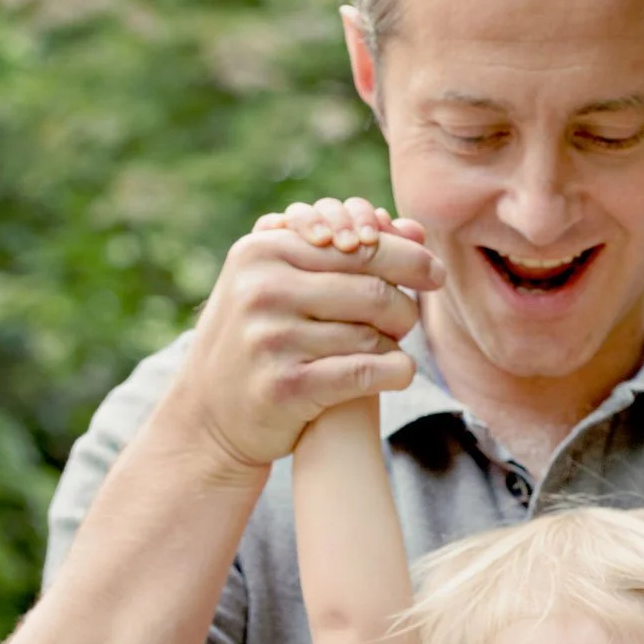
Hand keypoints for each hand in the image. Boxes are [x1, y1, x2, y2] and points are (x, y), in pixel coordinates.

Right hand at [173, 196, 443, 469]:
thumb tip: (416, 228)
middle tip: (407, 320)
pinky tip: (399, 373)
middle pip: (374, 291)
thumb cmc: (261, 336)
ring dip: (395, 344)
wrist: (209, 414)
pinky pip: (367, 372)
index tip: (435, 273)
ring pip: (374, 335)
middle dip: (404, 307)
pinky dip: (396, 372)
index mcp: (263, 250)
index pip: (359, 244)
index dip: (409, 258)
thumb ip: (344, 251)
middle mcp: (262, 290)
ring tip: (387, 348)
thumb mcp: (282, 281)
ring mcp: (271, 338)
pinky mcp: (286, 386)